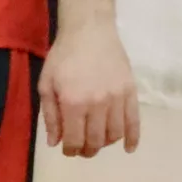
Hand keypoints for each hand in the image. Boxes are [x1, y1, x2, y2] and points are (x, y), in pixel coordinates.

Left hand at [37, 17, 139, 157]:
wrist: (90, 31)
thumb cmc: (63, 57)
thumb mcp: (46, 84)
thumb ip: (50, 115)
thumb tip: (55, 143)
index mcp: (73, 103)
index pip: (75, 140)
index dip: (70, 150)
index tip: (68, 150)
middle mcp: (97, 104)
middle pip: (96, 141)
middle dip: (87, 150)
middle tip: (82, 148)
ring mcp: (117, 98)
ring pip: (115, 134)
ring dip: (105, 143)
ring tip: (98, 141)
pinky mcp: (131, 92)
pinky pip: (135, 121)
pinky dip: (133, 138)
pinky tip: (128, 149)